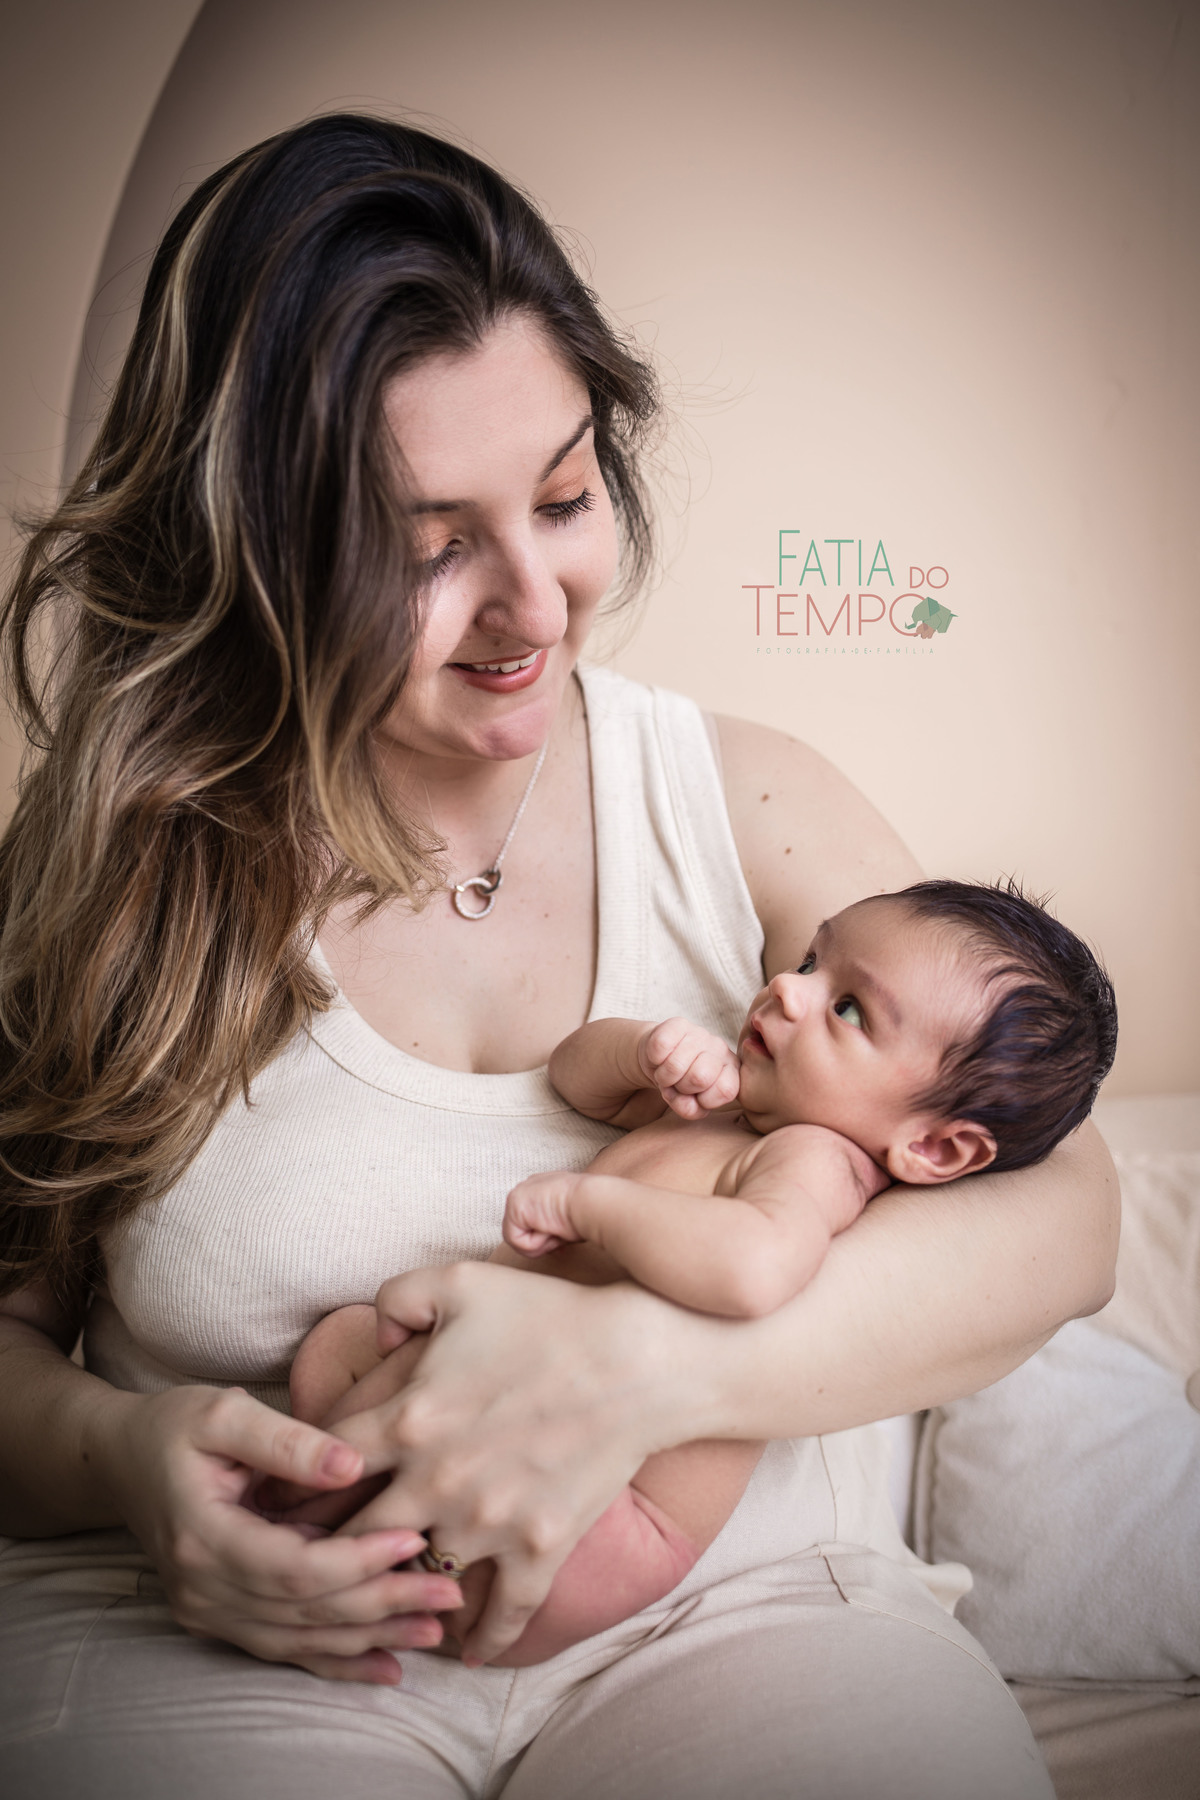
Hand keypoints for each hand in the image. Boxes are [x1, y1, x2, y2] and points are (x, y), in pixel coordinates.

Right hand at [94, 1382, 463, 1684]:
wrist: (120, 1461)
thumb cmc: (174, 1426)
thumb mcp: (222, 1412)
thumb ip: (286, 1440)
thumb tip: (353, 1465)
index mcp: (203, 1536)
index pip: (294, 1567)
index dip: (358, 1559)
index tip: (414, 1538)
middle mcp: (203, 1588)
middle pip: (306, 1611)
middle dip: (383, 1604)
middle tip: (450, 1593)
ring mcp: (209, 1611)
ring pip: (301, 1638)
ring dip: (371, 1638)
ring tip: (435, 1629)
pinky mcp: (221, 1618)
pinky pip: (285, 1648)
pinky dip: (337, 1659)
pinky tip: (386, 1667)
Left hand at [325, 1260, 715, 1665]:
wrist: (640, 1361)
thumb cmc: (550, 1315)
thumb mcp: (460, 1281)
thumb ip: (397, 1298)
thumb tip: (376, 1339)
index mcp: (409, 1418)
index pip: (322, 1464)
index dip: (293, 1479)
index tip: (279, 1497)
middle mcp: (437, 1481)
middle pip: (353, 1536)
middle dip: (325, 1549)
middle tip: (306, 1562)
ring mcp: (489, 1524)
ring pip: (419, 1577)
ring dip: (398, 1588)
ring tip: (380, 1598)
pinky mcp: (539, 1551)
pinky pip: (502, 1615)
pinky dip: (482, 1638)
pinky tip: (467, 1650)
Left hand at [503, 1170, 585, 1255]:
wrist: (592, 1201)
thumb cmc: (589, 1210)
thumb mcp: (568, 1218)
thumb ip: (554, 1227)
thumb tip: (553, 1246)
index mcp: (540, 1188)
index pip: (531, 1222)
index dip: (545, 1237)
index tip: (563, 1234)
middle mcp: (526, 1188)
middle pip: (521, 1232)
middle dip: (541, 1242)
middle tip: (561, 1231)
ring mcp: (517, 1194)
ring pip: (518, 1239)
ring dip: (540, 1243)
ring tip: (557, 1227)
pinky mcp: (514, 1205)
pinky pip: (516, 1241)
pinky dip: (535, 1243)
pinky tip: (550, 1227)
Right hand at [637, 1017, 740, 1118]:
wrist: (659, 1057)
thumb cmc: (679, 1082)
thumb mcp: (688, 1103)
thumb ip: (691, 1110)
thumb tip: (686, 1104)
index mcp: (731, 1069)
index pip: (726, 1091)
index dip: (704, 1101)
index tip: (696, 1096)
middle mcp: (720, 1048)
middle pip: (700, 1077)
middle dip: (682, 1087)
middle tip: (678, 1082)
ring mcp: (700, 1033)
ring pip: (676, 1065)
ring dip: (664, 1076)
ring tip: (668, 1072)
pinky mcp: (678, 1024)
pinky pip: (661, 1048)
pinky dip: (655, 1060)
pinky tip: (660, 1058)